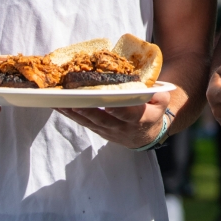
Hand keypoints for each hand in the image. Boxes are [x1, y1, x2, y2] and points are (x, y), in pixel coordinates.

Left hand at [57, 90, 171, 148]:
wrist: (145, 136)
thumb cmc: (153, 112)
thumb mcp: (162, 102)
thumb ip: (158, 94)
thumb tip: (149, 85)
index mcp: (139, 118)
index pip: (128, 114)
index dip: (118, 110)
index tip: (109, 105)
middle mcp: (121, 127)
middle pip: (103, 119)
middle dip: (88, 111)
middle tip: (75, 102)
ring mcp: (108, 130)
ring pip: (89, 122)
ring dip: (73, 112)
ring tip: (59, 102)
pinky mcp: (98, 130)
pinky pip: (83, 122)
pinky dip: (70, 114)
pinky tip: (58, 106)